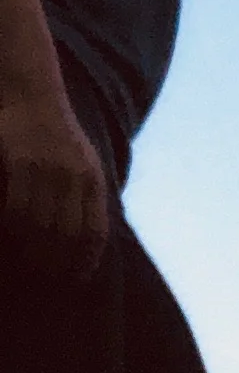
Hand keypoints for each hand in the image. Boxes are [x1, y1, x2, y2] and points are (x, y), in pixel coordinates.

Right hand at [0, 87, 108, 279]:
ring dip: (31, 248)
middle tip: (44, 277)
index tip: (76, 279)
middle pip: (68, 233)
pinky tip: (7, 235)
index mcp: (94, 179)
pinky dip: (11, 224)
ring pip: (40, 222)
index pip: (95, 231)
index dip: (86, 259)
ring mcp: (49, 167)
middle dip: (57, 261)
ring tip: (25, 262)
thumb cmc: (56, 133)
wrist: (33, 93)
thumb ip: (88, 194)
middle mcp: (76, 175)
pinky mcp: (22, 160)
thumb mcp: (84, 162)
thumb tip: (89, 237)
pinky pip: (16, 203)